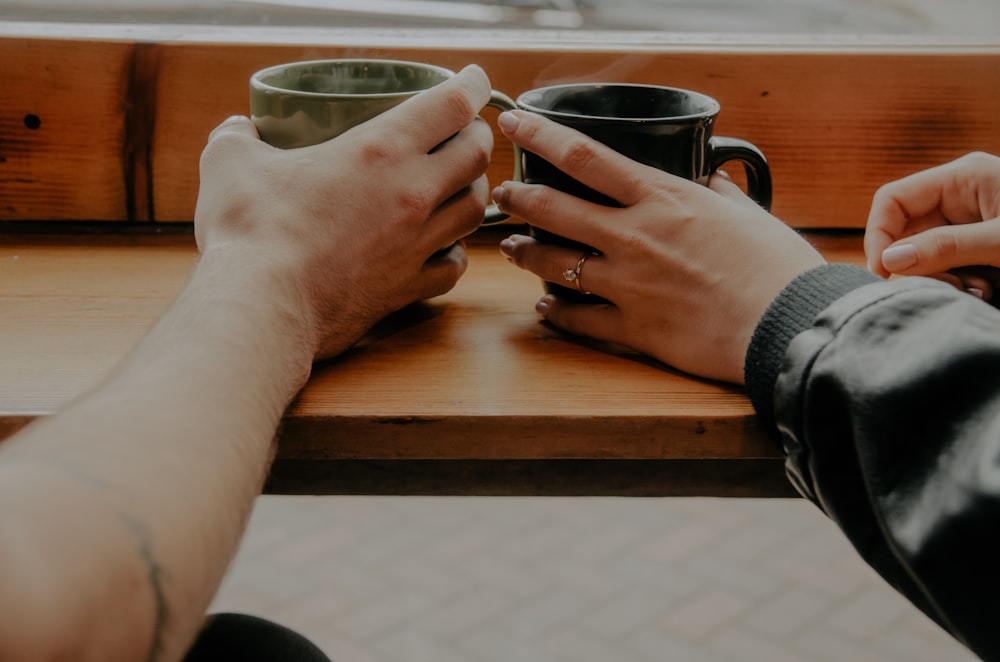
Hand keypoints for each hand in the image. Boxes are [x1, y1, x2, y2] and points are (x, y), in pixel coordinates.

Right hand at [194, 65, 494, 359]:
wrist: (262, 306)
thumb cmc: (250, 231)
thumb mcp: (231, 162)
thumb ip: (237, 136)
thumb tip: (238, 129)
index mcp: (380, 149)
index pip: (452, 104)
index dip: (471, 85)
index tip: (474, 80)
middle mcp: (412, 193)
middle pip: (476, 155)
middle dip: (476, 137)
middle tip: (464, 133)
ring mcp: (416, 244)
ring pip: (474, 210)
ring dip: (472, 192)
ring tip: (457, 187)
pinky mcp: (408, 287)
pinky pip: (453, 266)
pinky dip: (453, 253)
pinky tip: (440, 248)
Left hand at [492, 111, 823, 383]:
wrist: (788, 325)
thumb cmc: (776, 267)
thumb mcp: (747, 214)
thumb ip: (720, 194)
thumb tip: (713, 181)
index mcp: (661, 198)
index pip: (583, 156)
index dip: (540, 136)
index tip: (514, 125)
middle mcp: (634, 236)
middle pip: (553, 208)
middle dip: (518, 197)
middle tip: (503, 193)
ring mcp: (628, 284)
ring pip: (553, 264)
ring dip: (524, 253)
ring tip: (512, 248)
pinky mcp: (633, 328)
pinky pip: (578, 319)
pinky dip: (555, 313)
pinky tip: (544, 308)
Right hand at [865, 152, 999, 299]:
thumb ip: (946, 247)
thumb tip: (888, 261)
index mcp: (963, 178)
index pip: (892, 199)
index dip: (878, 235)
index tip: (882, 273)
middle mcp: (960, 196)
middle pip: (906, 231)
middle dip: (917, 265)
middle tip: (946, 289)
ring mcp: (970, 221)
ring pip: (925, 254)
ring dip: (943, 279)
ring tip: (978, 291)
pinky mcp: (979, 245)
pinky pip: (949, 265)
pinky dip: (959, 283)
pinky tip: (985, 290)